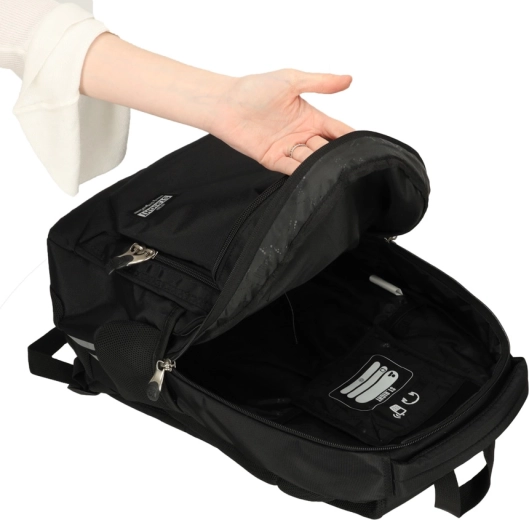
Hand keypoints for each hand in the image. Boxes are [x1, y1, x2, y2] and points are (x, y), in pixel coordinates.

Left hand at [207, 68, 354, 174]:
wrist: (224, 103)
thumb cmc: (254, 88)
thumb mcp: (292, 80)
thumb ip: (320, 82)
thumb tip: (349, 79)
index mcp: (310, 117)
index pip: (337, 131)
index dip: (350, 138)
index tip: (364, 146)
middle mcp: (302, 135)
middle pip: (326, 150)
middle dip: (334, 154)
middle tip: (344, 159)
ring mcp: (288, 149)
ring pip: (311, 162)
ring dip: (319, 164)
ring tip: (329, 168)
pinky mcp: (273, 160)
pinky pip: (292, 170)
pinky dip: (302, 173)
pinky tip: (311, 174)